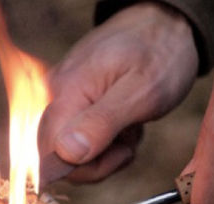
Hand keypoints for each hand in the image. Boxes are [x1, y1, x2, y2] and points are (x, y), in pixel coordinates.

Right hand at [38, 2, 197, 181]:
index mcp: (66, 93)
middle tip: (128, 140)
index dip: (84, 167)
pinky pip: (78, 142)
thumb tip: (67, 154)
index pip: (51, 154)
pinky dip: (104, 144)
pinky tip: (123, 126)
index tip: (120, 153)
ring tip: (129, 128)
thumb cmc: (158, 54)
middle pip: (58, 158)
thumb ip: (101, 123)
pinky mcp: (71, 106)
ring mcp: (61, 101)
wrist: (163, 26)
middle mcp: (54, 97)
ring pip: (70, 154)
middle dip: (97, 162)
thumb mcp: (141, 92)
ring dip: (104, 154)